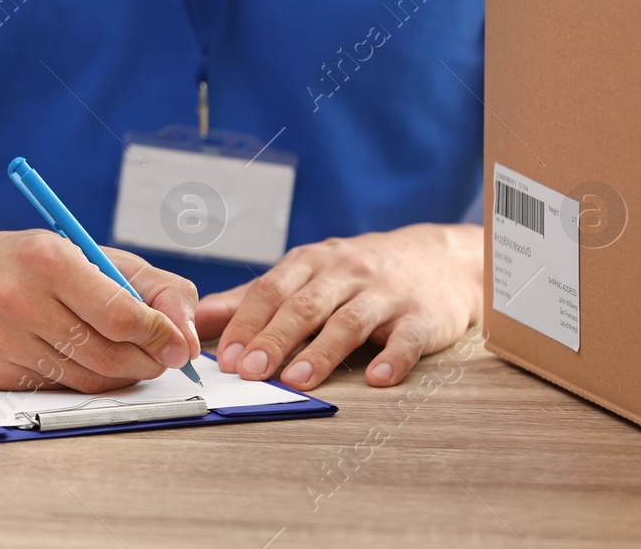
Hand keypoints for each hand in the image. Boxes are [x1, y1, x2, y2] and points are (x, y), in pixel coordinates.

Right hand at [0, 229, 199, 392]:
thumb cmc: (24, 261)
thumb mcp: (85, 251)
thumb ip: (147, 284)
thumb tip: (185, 332)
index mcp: (48, 260)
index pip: (121, 314)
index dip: (159, 335)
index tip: (179, 345)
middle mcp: (18, 300)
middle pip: (106, 355)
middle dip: (145, 361)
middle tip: (160, 357)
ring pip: (84, 380)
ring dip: (117, 375)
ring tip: (125, 357)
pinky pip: (54, 390)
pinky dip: (76, 380)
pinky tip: (76, 359)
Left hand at [194, 223, 482, 388]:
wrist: (439, 258)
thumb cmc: (359, 272)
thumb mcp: (305, 273)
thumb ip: (254, 297)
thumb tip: (201, 319)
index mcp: (311, 262)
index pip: (271, 290)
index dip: (246, 323)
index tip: (226, 356)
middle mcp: (346, 272)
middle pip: (305, 306)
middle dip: (274, 338)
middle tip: (250, 371)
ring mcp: (385, 294)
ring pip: (349, 322)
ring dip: (322, 352)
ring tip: (298, 381)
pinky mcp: (423, 316)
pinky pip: (407, 338)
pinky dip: (393, 358)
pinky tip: (377, 378)